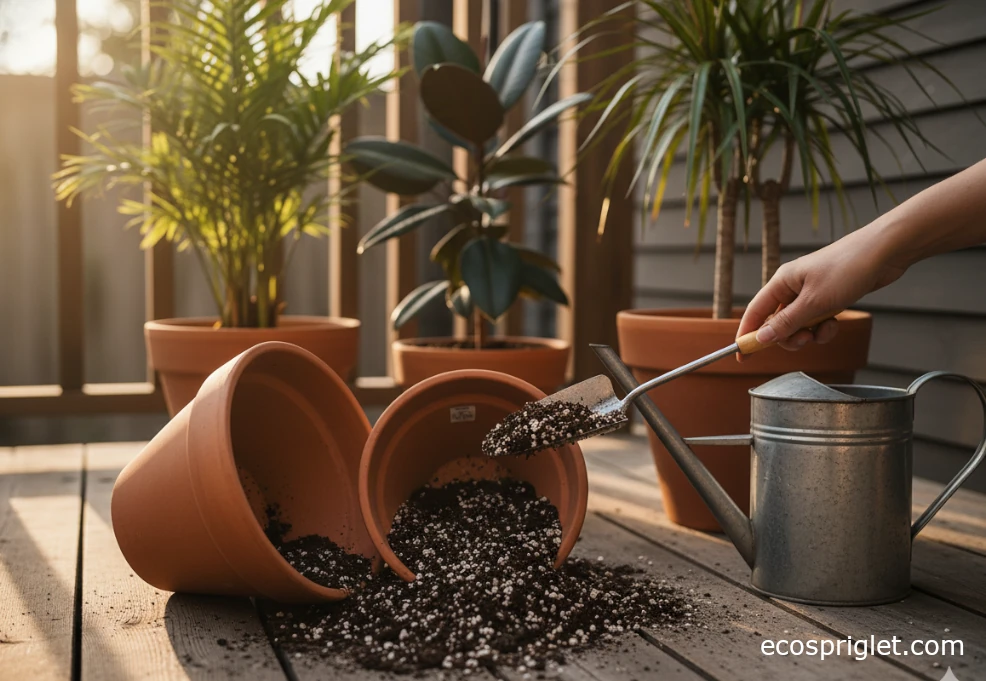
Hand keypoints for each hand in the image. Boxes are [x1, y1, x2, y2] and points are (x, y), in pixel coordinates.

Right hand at [737, 227, 906, 352]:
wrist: (884, 252)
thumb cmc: (847, 269)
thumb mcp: (814, 303)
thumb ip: (786, 323)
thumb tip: (761, 339)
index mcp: (782, 282)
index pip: (755, 312)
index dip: (746, 334)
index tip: (741, 356)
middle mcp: (792, 287)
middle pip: (776, 323)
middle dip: (789, 337)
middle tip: (805, 340)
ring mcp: (810, 293)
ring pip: (798, 325)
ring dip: (809, 334)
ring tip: (825, 330)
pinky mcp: (827, 298)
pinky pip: (816, 321)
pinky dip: (823, 328)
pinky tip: (835, 324)